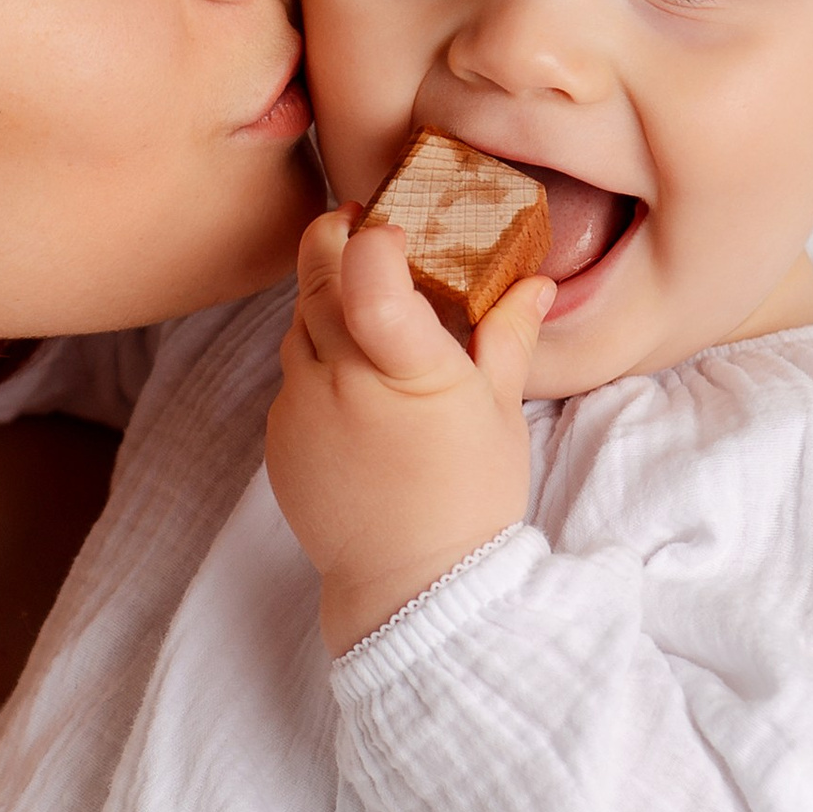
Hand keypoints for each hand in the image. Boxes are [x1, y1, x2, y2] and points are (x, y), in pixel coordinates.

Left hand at [266, 207, 553, 654]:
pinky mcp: (278, 436)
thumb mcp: (499, 412)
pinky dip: (314, 360)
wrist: (410, 586)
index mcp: (406, 369)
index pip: (366, 276)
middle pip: (315, 279)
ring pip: (296, 323)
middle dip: (334, 242)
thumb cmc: (468, 497)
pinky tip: (351, 382)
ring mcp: (300, 408)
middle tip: (361, 229)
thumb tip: (534, 282)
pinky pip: (289, 374)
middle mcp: (341, 380)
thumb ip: (507, 335)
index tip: (387, 225)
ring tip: (365, 311)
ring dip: (322, 301)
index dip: (370, 236)